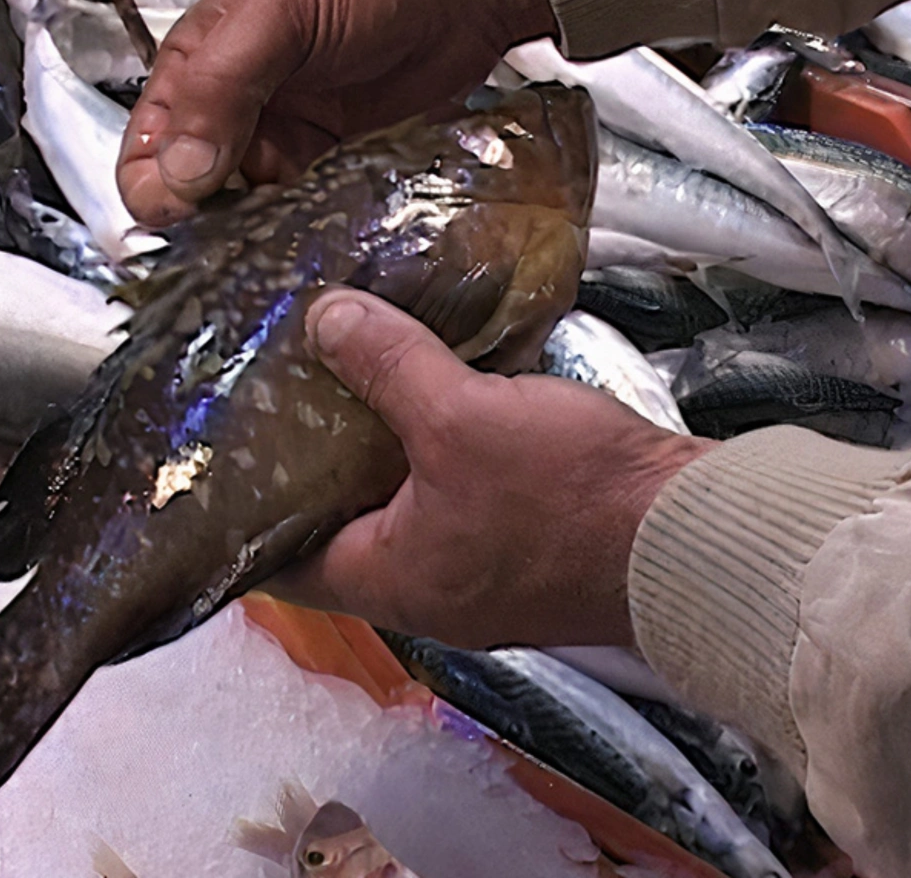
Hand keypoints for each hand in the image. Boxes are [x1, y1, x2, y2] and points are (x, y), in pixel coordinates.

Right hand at [118, 0, 557, 227]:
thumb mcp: (276, 14)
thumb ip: (220, 90)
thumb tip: (178, 181)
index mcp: (193, 67)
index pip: (144, 154)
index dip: (156, 193)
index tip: (189, 219)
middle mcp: (228, 111)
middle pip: (189, 195)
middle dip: (203, 229)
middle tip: (236, 252)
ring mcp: (280, 141)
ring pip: (242, 214)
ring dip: (252, 241)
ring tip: (275, 257)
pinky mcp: (328, 166)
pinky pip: (296, 214)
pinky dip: (297, 235)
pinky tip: (311, 248)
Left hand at [265, 289, 716, 649]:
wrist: (693, 537)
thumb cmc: (570, 498)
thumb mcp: (460, 417)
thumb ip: (388, 365)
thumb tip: (325, 319)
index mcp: (389, 581)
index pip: (280, 564)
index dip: (242, 515)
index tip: (217, 461)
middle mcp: (427, 591)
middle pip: (341, 529)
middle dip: (313, 465)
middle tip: (279, 395)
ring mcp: (481, 574)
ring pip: (405, 509)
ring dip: (381, 452)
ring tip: (348, 377)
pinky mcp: (529, 546)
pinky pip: (461, 497)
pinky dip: (440, 452)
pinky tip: (437, 389)